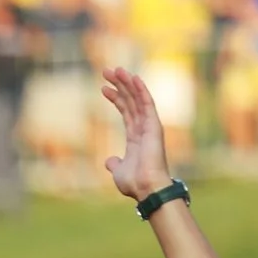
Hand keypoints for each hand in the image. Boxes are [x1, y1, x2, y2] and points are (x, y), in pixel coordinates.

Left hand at [101, 66, 173, 201]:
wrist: (146, 188)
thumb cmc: (134, 183)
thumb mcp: (119, 171)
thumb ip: (115, 163)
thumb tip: (109, 160)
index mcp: (136, 137)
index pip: (125, 112)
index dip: (116, 98)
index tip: (103, 88)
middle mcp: (143, 128)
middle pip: (131, 101)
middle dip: (119, 85)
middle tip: (107, 71)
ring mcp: (150, 126)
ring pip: (138, 99)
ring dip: (128, 83)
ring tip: (116, 70)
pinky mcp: (154, 126)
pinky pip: (147, 104)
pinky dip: (141, 90)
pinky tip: (134, 78)